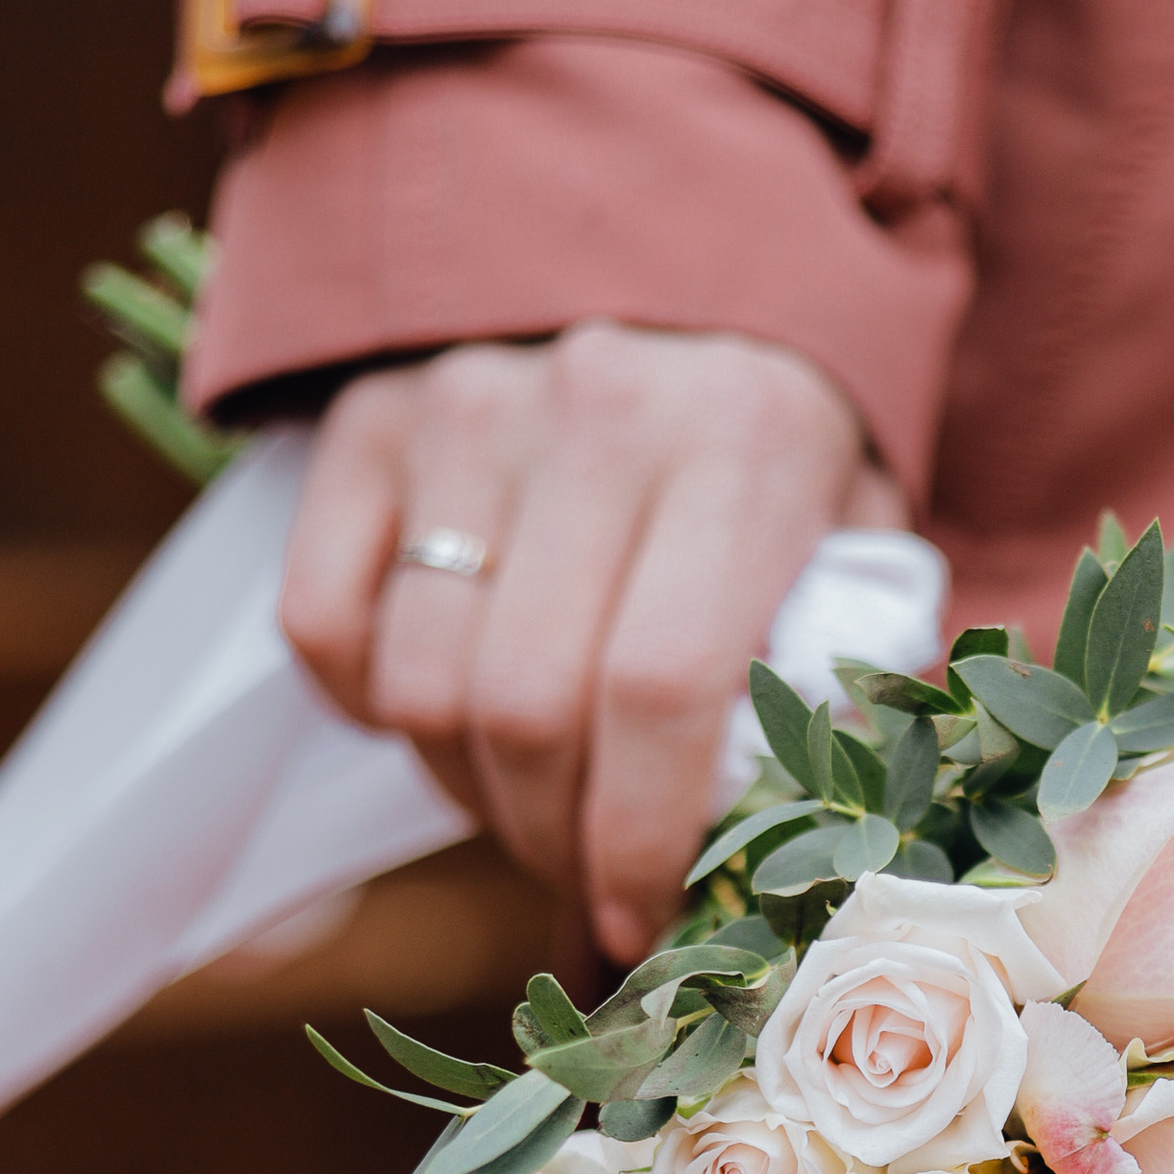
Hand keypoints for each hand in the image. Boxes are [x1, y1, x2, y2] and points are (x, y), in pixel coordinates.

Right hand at [280, 323, 899, 962]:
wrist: (675, 253)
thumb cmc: (775, 441)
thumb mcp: (852, 533)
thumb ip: (836, 669)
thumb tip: (782, 849)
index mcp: (743, 444)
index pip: (660, 691)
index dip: (636, 841)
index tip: (641, 920)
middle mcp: (596, 411)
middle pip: (524, 709)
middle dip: (551, 840)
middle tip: (586, 875)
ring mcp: (462, 406)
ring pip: (420, 687)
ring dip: (467, 793)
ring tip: (529, 801)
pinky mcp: (364, 418)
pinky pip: (321, 626)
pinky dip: (367, 710)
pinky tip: (441, 715)